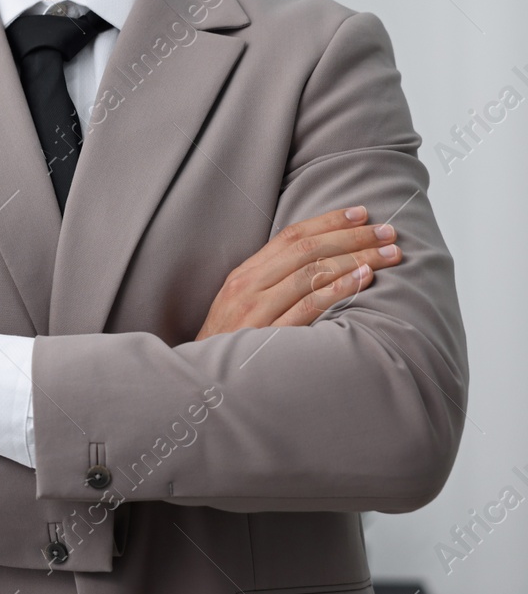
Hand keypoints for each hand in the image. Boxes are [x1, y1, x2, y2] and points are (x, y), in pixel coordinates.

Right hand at [196, 205, 400, 340]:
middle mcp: (249, 285)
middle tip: (388, 232)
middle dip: (353, 237)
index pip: (290, 236)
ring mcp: (257, 309)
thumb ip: (272, 283)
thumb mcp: (242, 305)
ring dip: (356, 259)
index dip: (329, 221)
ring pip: (312, 272)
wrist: (205, 379)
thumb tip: (317, 264)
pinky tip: (364, 279)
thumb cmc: (230, 343)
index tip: (362, 214)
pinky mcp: (267, 334)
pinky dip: (338, 289)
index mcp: (244, 274)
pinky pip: (308, 305)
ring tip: (388, 254)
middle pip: (307, 250)